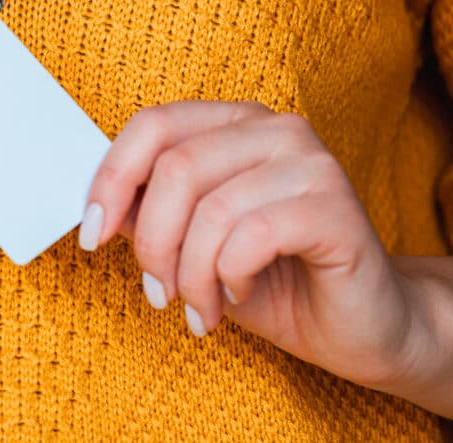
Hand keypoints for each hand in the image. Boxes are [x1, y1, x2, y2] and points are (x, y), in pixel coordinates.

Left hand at [79, 100, 419, 387]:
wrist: (360, 327)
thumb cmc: (272, 282)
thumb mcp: (192, 245)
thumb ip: (152, 213)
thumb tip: (99, 205)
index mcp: (236, 125)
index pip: (154, 125)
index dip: (111, 178)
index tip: (91, 234)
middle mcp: (275, 129)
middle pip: (176, 168)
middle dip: (153, 244)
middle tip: (158, 293)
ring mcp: (311, 163)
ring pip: (211, 210)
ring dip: (190, 274)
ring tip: (199, 308)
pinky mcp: (337, 207)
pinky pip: (252, 236)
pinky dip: (230, 276)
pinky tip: (239, 293)